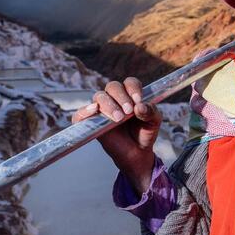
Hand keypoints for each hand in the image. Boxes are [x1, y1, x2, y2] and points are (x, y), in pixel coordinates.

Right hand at [72, 77, 161, 192]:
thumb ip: (151, 112)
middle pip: (113, 87)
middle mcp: (115, 99)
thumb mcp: (154, 122)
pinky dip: (84, 111)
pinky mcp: (91, 122)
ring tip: (119, 118)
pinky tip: (94, 111)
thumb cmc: (144, 133)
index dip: (133, 88)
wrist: (137, 152)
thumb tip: (140, 106)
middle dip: (121, 97)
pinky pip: (80, 114)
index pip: (129, 83)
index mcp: (130, 95)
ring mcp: (102, 109)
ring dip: (108, 105)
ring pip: (99, 97)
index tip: (138, 100)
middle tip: (129, 111)